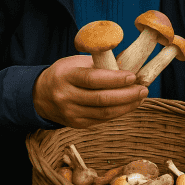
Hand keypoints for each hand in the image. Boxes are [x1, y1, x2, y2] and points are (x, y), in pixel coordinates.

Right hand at [33, 55, 148, 127]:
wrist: (40, 95)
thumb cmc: (64, 74)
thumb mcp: (77, 62)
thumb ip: (101, 62)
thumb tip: (131, 60)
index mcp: (66, 76)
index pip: (92, 79)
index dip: (114, 79)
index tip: (132, 76)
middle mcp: (66, 96)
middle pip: (101, 99)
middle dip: (126, 95)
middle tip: (143, 89)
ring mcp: (71, 113)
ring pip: (104, 113)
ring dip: (126, 106)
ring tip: (140, 97)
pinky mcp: (77, 124)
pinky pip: (102, 120)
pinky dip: (118, 112)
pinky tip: (129, 105)